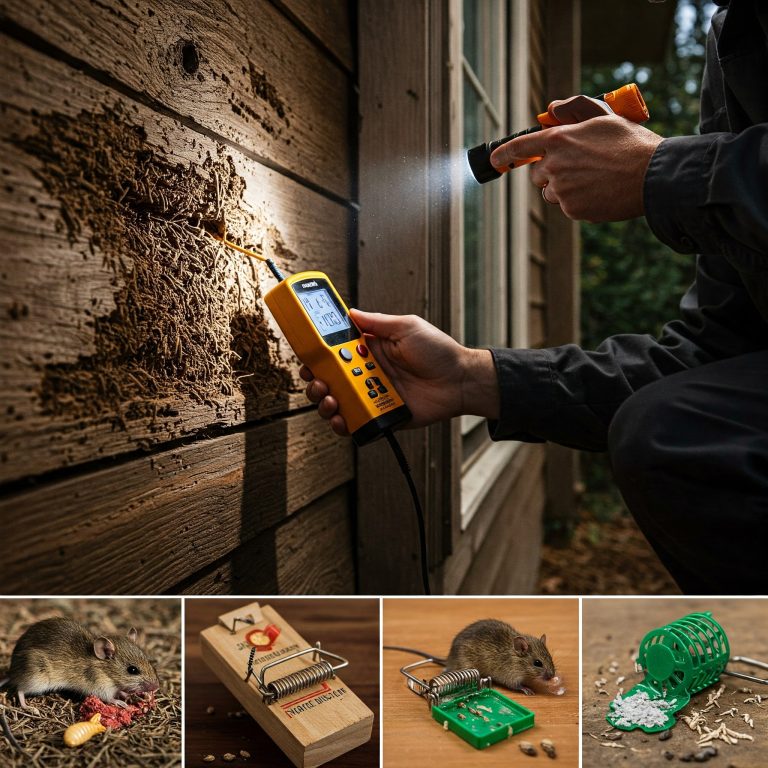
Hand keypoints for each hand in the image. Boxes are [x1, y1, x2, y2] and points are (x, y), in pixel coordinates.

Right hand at [301, 309, 499, 435]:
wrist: (460, 380)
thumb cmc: (439, 351)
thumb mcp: (407, 327)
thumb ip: (378, 322)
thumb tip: (351, 312)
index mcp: (370, 350)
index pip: (334, 353)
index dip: (317, 355)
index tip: (306, 356)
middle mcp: (367, 373)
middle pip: (329, 380)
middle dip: (315, 381)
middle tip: (317, 381)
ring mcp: (372, 396)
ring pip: (337, 403)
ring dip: (325, 403)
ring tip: (330, 401)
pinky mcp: (380, 416)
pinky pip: (355, 423)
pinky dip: (343, 424)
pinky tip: (340, 419)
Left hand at [490, 113, 662, 221]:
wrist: (653, 175)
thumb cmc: (631, 143)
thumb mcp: (604, 116)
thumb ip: (574, 111)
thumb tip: (550, 111)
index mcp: (559, 139)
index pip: (519, 147)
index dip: (504, 154)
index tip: (494, 159)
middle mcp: (554, 165)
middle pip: (537, 174)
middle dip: (550, 171)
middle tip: (577, 166)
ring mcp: (562, 190)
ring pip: (551, 192)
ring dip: (564, 187)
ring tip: (593, 179)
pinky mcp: (572, 209)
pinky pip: (567, 206)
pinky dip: (578, 201)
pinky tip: (599, 192)